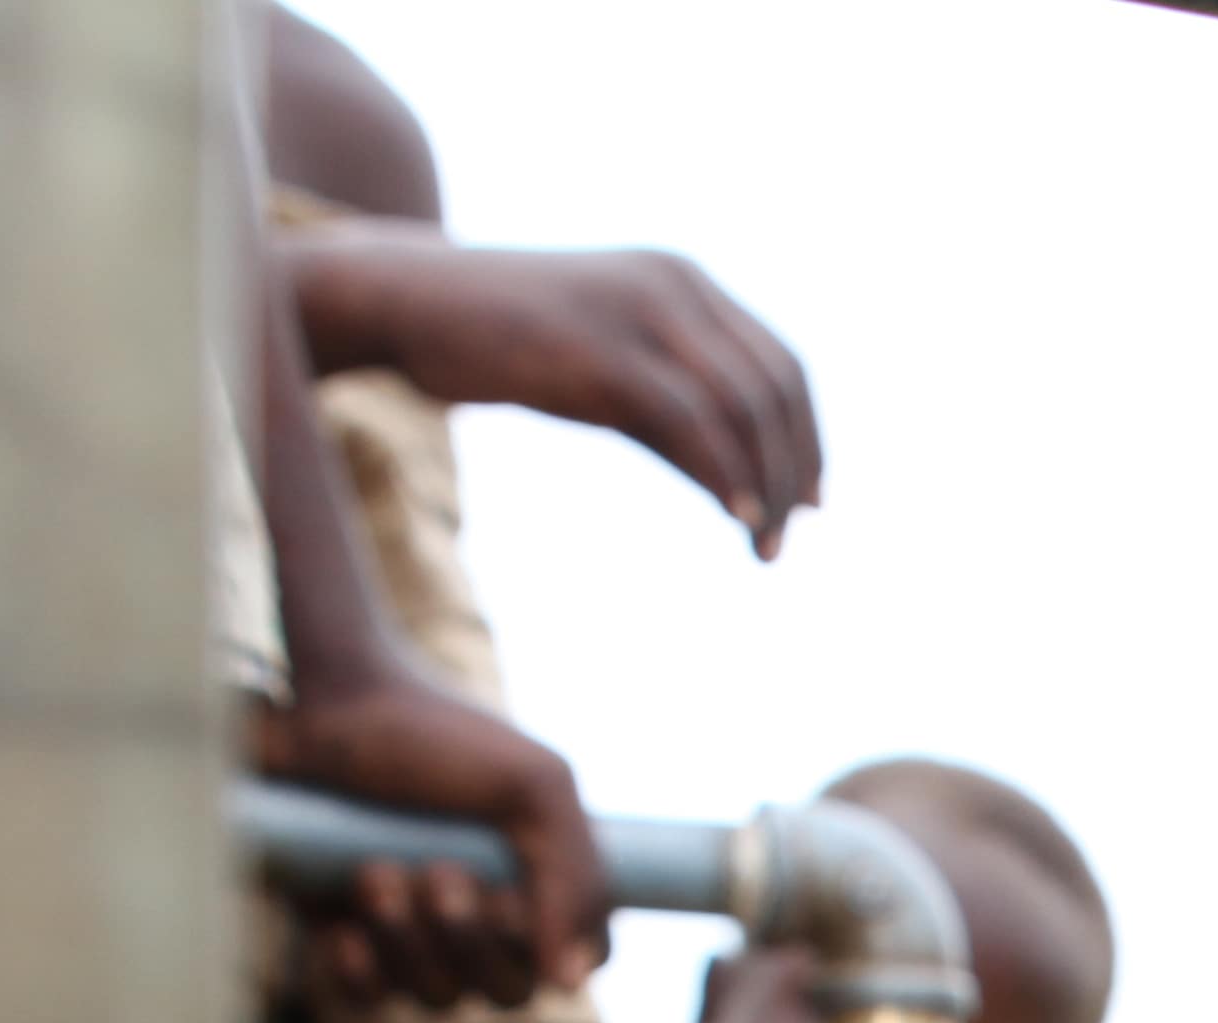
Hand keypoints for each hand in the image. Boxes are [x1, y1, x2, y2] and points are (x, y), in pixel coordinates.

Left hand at [254, 668, 611, 1008]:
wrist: (324, 705)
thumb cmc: (434, 736)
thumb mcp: (534, 788)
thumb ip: (575, 883)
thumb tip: (569, 985)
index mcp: (542, 884)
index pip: (576, 966)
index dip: (541, 945)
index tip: (510, 893)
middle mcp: (485, 919)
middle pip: (507, 994)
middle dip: (467, 934)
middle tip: (436, 868)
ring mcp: (417, 934)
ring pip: (437, 997)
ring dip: (405, 937)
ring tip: (375, 869)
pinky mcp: (350, 938)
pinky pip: (369, 1001)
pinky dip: (359, 967)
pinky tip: (343, 920)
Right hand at [285, 230, 822, 560]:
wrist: (409, 303)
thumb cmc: (507, 346)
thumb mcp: (607, 381)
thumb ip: (673, 422)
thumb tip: (739, 492)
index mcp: (684, 282)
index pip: (781, 364)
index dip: (806, 437)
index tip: (808, 502)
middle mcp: (675, 285)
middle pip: (775, 388)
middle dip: (793, 469)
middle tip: (788, 535)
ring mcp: (640, 311)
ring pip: (742, 406)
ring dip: (764, 484)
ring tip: (762, 545)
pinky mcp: (602, 349)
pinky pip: (690, 419)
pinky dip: (724, 473)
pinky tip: (735, 516)